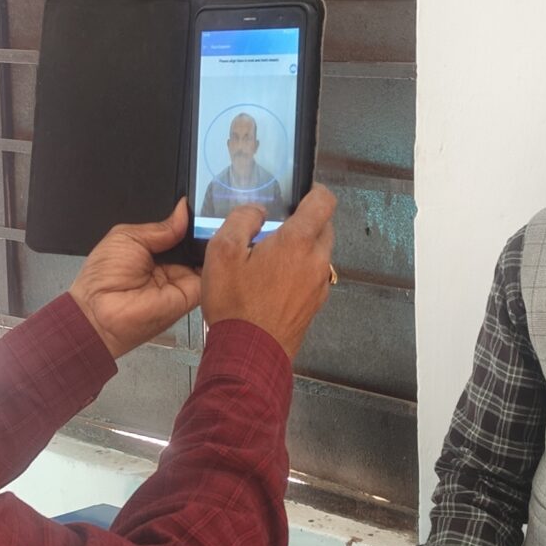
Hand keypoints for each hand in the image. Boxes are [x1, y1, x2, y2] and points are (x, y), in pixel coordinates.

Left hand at [67, 200, 203, 357]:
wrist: (101, 311)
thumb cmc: (103, 277)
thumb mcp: (128, 237)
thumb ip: (160, 226)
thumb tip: (183, 211)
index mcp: (153, 250)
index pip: (181, 231)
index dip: (191, 219)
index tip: (202, 205)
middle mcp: (171, 265)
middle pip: (197, 243)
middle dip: (204, 228)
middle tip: (211, 214)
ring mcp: (183, 279)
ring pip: (207, 256)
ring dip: (211, 242)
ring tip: (215, 225)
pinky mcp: (193, 293)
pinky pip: (211, 274)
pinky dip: (215, 260)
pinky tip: (215, 245)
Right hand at [198, 186, 336, 358]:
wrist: (249, 353)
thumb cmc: (236, 307)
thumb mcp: (222, 252)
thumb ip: (241, 220)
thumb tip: (256, 211)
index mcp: (297, 242)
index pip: (324, 202)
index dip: (315, 191)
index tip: (303, 192)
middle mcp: (315, 262)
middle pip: (324, 227)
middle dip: (306, 221)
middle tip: (278, 225)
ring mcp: (318, 285)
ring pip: (319, 253)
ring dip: (302, 248)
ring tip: (271, 256)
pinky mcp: (314, 304)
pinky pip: (313, 276)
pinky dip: (300, 271)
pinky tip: (274, 281)